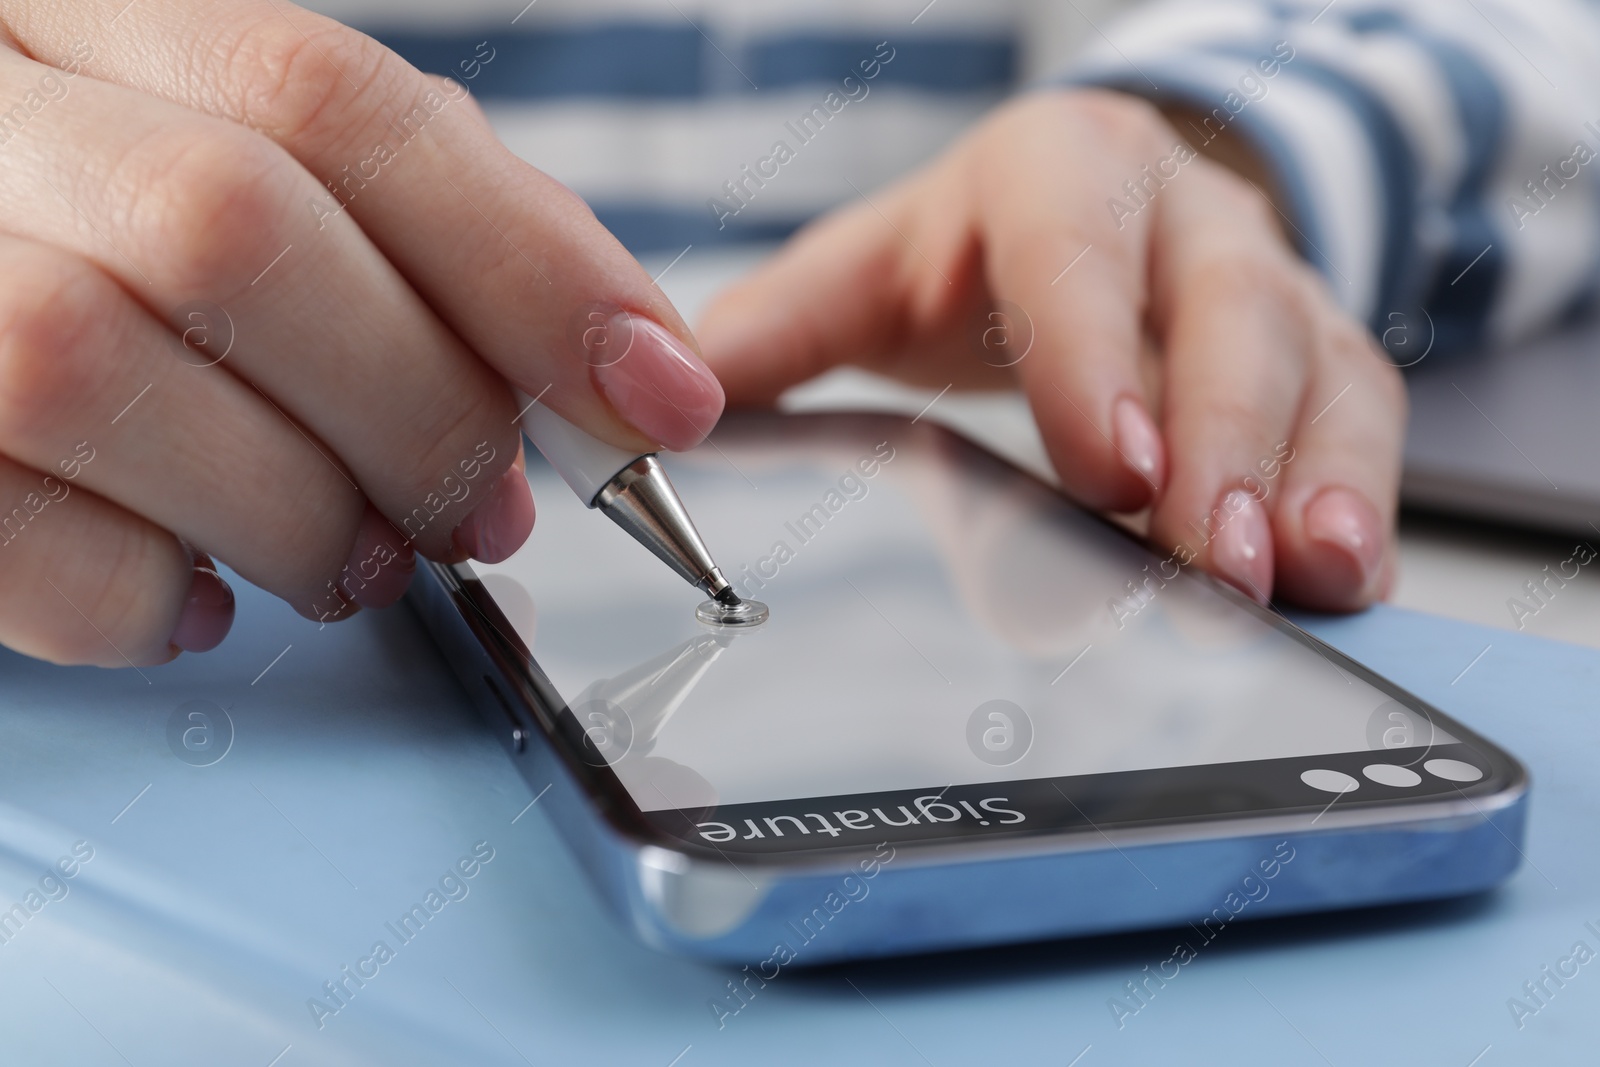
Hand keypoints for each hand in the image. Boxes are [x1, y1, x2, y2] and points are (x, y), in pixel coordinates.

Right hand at [0, 1, 722, 665]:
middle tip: (485, 511)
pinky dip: (150, 599)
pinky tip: (200, 595)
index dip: (525, 258)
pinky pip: (17, 539)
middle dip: (420, 406)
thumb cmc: (104, 253)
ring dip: (298, 515)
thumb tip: (614, 370)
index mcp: (88, 23)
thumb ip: (417, 237)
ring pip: (100, 374)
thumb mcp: (241, 175)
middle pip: (233, 228)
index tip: (656, 389)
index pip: (331, 102)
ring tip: (351, 557)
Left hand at [697, 88, 1405, 610]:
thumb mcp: (870, 270)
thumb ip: (778, 329)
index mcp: (1058, 171)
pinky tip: (1347, 577)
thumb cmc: (967, 250)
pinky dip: (1360, 497)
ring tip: (1302, 579)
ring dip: (1311, 479)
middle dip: (1224, 438)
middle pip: (1231, 309)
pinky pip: (1365, 416)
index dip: (1100, 351)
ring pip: (1320, 363)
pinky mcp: (1320, 350)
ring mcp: (1266, 280)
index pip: (1081, 248)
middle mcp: (1179, 214)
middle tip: (1204, 555)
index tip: (1109, 466)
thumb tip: (665, 404)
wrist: (1088, 208)